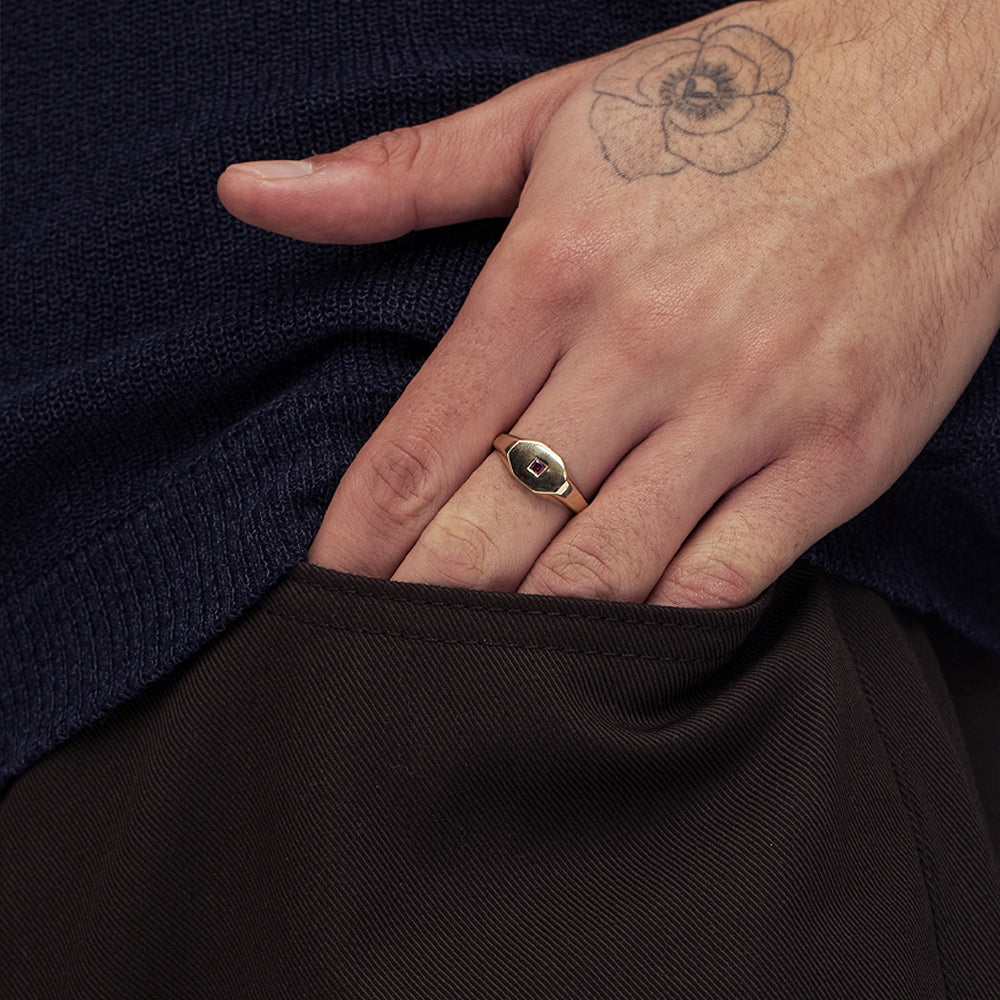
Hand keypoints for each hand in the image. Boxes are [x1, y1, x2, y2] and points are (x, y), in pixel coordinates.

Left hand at [218, 0, 999, 606]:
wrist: (951, 86)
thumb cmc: (741, 100)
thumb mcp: (557, 114)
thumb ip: (399, 175)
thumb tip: (252, 196)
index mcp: (556, 266)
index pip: (418, 448)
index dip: (355, 541)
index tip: (324, 591)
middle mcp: (645, 347)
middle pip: (493, 531)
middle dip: (417, 606)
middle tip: (372, 660)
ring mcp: (749, 410)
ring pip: (600, 574)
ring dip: (523, 634)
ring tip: (469, 675)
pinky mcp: (836, 456)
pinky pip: (721, 581)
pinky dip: (651, 629)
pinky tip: (603, 647)